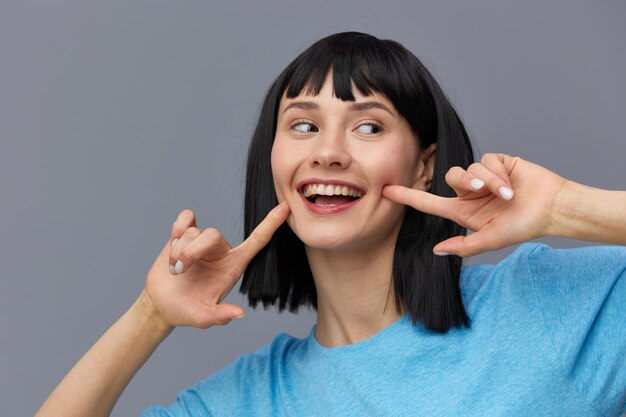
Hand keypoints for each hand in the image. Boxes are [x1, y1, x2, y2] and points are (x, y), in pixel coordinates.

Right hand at [143, 202, 289, 328]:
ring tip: (176, 269)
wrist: (161, 304)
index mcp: (233, 266)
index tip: (286, 208)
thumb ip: (220, 316)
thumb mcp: (202, 318)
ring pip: (194, 231)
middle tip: (180, 271)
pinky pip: (185, 218)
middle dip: (191, 251)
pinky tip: (172, 244)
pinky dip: (177, 229)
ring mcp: (202, 241)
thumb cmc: (185, 311)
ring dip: (178, 251)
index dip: (272, 224)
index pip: (258, 241)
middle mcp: (221, 251)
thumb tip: (240, 314)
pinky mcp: (184, 234)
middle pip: (213, 235)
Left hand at [383, 153, 567, 256]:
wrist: (552, 208)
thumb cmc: (522, 225)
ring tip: (507, 194)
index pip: (429, 203)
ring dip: (488, 180)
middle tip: (482, 191)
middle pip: (451, 177)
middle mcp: (470, 193)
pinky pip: (487, 160)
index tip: (385, 191)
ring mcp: (483, 176)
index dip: (408, 196)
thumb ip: (464, 246)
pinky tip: (512, 183)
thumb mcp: (491, 240)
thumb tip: (436, 250)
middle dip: (466, 182)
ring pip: (470, 168)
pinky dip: (499, 173)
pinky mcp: (498, 162)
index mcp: (463, 211)